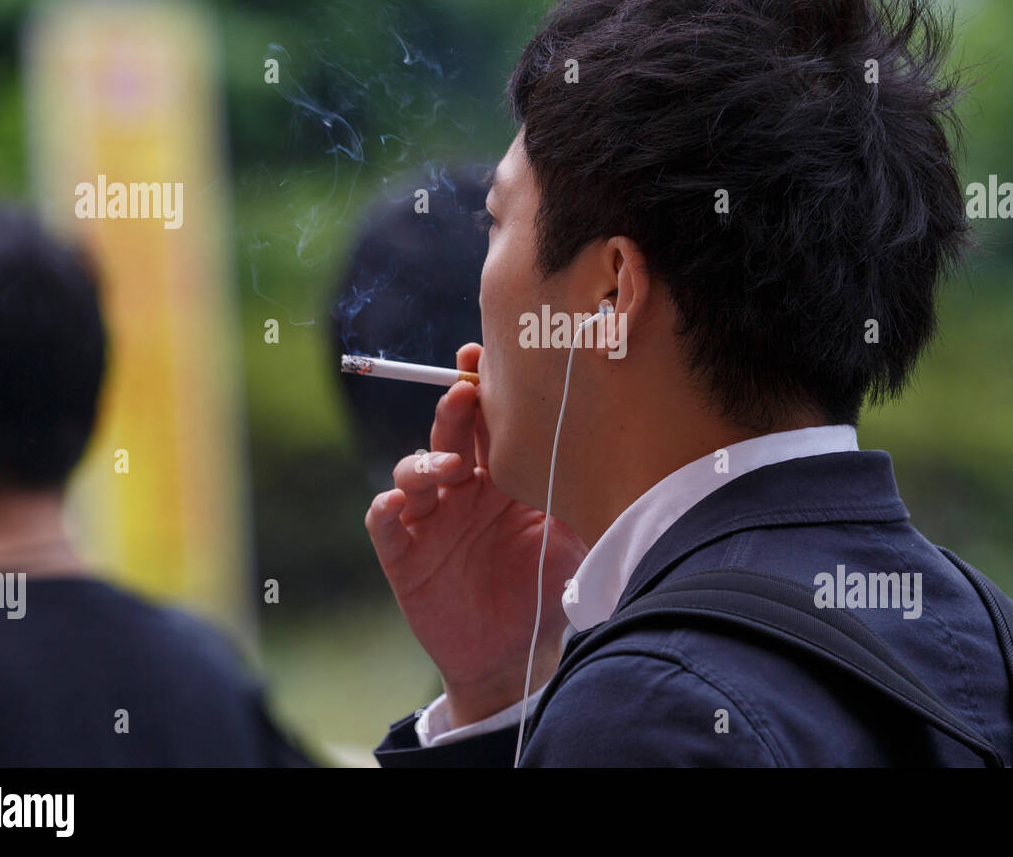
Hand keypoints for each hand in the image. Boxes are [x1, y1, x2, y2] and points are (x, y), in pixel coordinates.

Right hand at [364, 343, 588, 727]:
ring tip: (451, 466)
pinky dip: (386, 509)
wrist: (515, 653)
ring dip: (425, 460)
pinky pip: (385, 524)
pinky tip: (397, 504)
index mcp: (502, 477)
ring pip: (413, 472)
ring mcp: (431, 520)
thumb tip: (627, 468)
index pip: (491, 424)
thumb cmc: (545, 589)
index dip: (487, 392)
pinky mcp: (405, 555)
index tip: (489, 359)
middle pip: (451, 435)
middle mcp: (462, 489)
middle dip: (455, 409)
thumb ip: (588, 504)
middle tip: (467, 390)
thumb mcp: (575, 544)